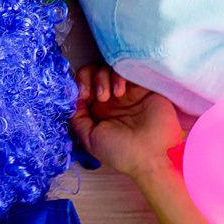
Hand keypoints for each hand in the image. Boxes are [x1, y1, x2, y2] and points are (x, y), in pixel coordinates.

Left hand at [69, 64, 184, 179]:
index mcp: (97, 110)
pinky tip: (121, 91)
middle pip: (93, 72)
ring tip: (113, 96)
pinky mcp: (143, 86)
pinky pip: (127, 68)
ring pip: (108, 68)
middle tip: (98, 95)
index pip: (82, 86)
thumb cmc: (121, 152)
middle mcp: (111, 98)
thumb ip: (78, 119)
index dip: (79, 85)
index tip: (83, 95)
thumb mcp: (90, 139)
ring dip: (104, 78)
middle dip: (90, 78)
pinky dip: (119, 74)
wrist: (152, 155)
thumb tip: (71, 100)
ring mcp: (127, 91)